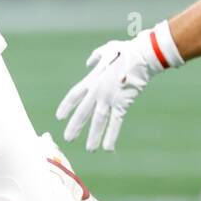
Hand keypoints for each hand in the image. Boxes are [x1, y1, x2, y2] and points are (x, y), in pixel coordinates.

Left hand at [55, 33, 164, 151]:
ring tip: (89, 150)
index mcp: (92, 79)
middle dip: (75, 126)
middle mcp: (97, 91)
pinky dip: (111, 135)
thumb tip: (89, 62)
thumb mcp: (106, 50)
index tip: (59, 117)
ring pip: (98, 121)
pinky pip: (116, 122)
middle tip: (68, 139)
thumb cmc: (126, 51)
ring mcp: (109, 98)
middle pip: (83, 112)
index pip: (74, 95)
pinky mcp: (123, 104)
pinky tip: (107, 148)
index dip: (66, 106)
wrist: (142, 55)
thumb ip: (95, 57)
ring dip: (93, 136)